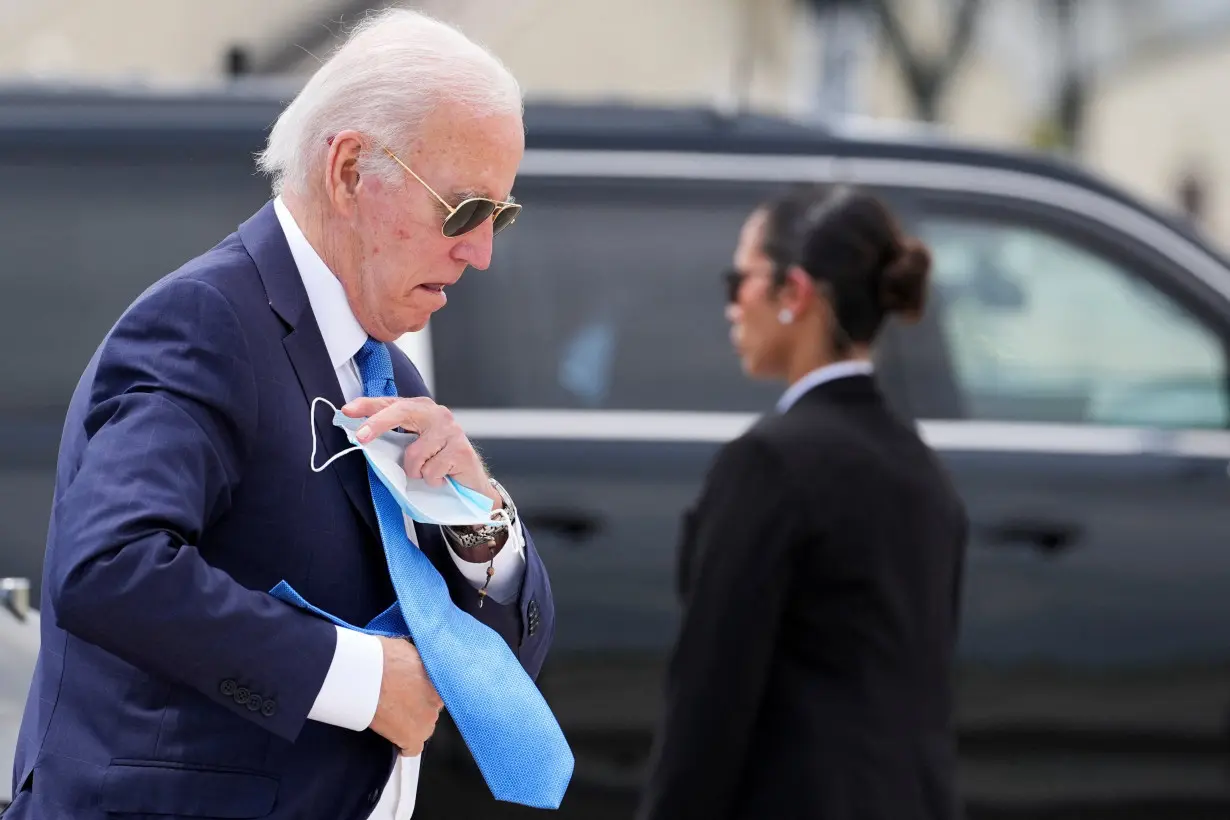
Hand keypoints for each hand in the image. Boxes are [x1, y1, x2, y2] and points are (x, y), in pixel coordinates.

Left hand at [342, 396, 500, 507]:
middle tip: (361, 437)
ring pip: (414, 454)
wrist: (470, 484)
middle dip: (378, 424)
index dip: (368, 406)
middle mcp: (438, 414)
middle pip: (402, 412)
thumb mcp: (411, 448)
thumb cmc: (436, 464)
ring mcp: (451, 431)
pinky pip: (430, 470)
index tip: (347, 411)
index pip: (391, 403)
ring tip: (428, 472)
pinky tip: (443, 478)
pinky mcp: (461, 450)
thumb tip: (360, 436)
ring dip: (415, 471)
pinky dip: (431, 480)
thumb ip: (392, 439)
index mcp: (422, 409)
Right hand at [369, 637, 443, 756]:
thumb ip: (417, 662)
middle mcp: (438, 698)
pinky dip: (405, 746)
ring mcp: (427, 719)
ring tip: (394, 716)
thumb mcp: (407, 649)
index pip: (438, 689)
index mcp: (439, 677)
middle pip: (431, 706)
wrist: (366, 676)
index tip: (413, 690)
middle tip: (400, 700)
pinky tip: (398, 742)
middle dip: (418, 704)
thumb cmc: (382, 658)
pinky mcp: (413, 737)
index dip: (424, 690)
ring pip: (424, 725)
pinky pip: (413, 748)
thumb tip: (413, 664)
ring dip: (412, 722)